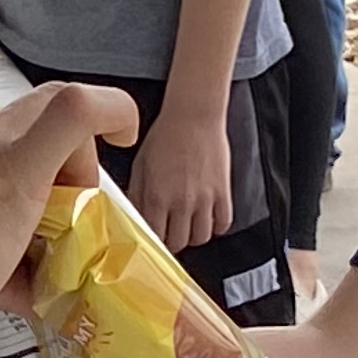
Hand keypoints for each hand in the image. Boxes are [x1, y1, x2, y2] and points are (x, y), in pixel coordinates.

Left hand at [130, 97, 236, 252]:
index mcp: (157, 196)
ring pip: (202, 237)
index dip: (153, 240)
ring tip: (189, 226)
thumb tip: (134, 215)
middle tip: (171, 233)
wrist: (193, 115)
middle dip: (173, 242)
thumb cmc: (166, 135)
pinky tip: (208, 217)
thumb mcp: (141, 164)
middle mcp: (181, 201)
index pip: (154, 237)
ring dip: (194, 235)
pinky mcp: (223, 191)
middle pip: (179, 243)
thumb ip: (137, 194)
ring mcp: (204, 198)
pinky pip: (224, 222)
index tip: (153, 237)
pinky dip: (216, 226)